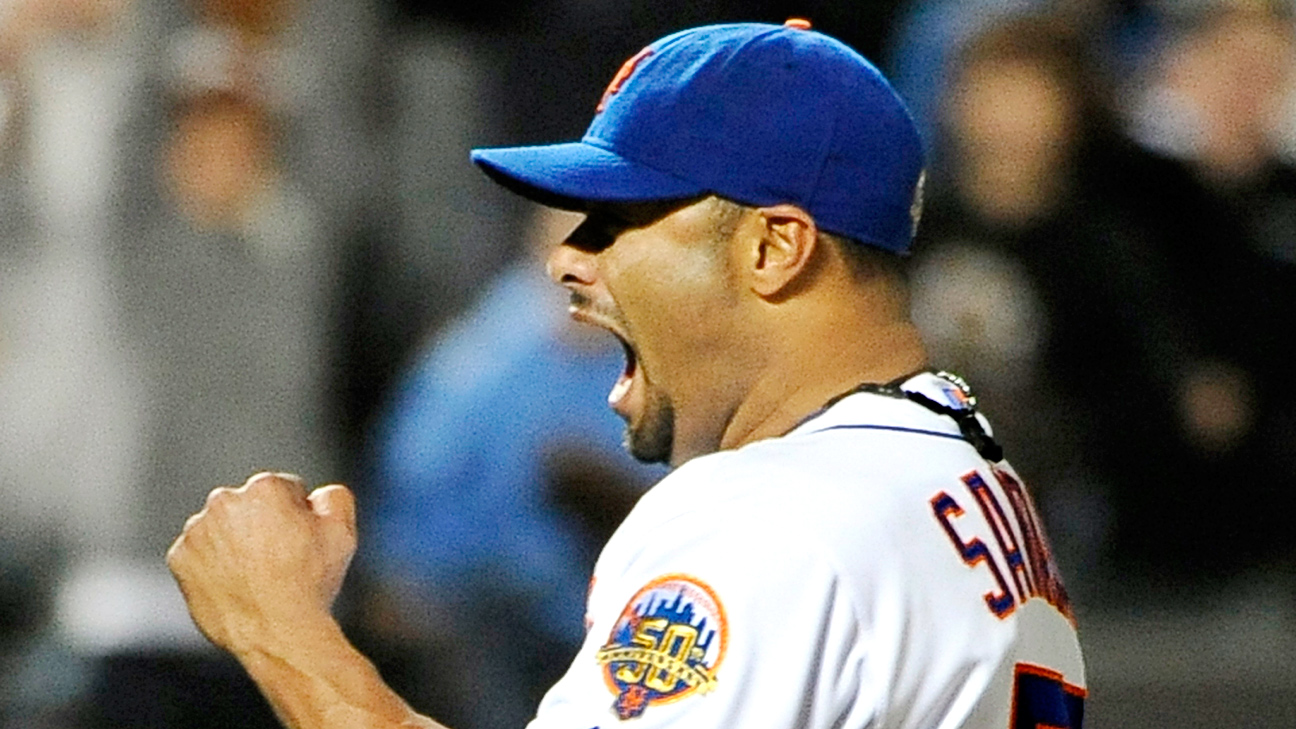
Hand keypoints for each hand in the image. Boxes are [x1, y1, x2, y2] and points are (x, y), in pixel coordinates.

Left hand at [167, 472, 357, 656]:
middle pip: (249, 506)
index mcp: (265, 487)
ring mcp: (197, 530)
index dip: (298, 517)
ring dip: (235, 543)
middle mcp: (225, 501)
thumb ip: (334, 497)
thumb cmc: (310, 584)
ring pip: (221, 528)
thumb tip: (318, 495)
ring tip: (256, 577)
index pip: (285, 490)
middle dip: (263, 525)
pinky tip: (235, 585)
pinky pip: (198, 554)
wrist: (277, 633)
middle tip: (280, 561)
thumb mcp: (342, 532)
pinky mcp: (179, 558)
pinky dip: (212, 565)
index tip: (300, 543)